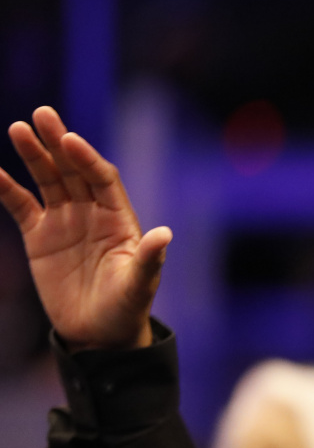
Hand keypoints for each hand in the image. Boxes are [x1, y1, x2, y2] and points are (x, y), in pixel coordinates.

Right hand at [0, 107, 171, 349]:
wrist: (99, 333)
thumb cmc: (127, 307)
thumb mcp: (139, 284)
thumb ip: (149, 258)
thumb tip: (164, 234)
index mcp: (119, 217)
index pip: (102, 177)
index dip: (87, 158)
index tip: (70, 139)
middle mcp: (92, 212)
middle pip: (73, 170)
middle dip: (57, 143)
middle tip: (42, 113)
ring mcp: (65, 221)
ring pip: (48, 180)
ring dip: (34, 156)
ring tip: (19, 128)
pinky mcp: (40, 236)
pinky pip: (20, 206)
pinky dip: (6, 188)